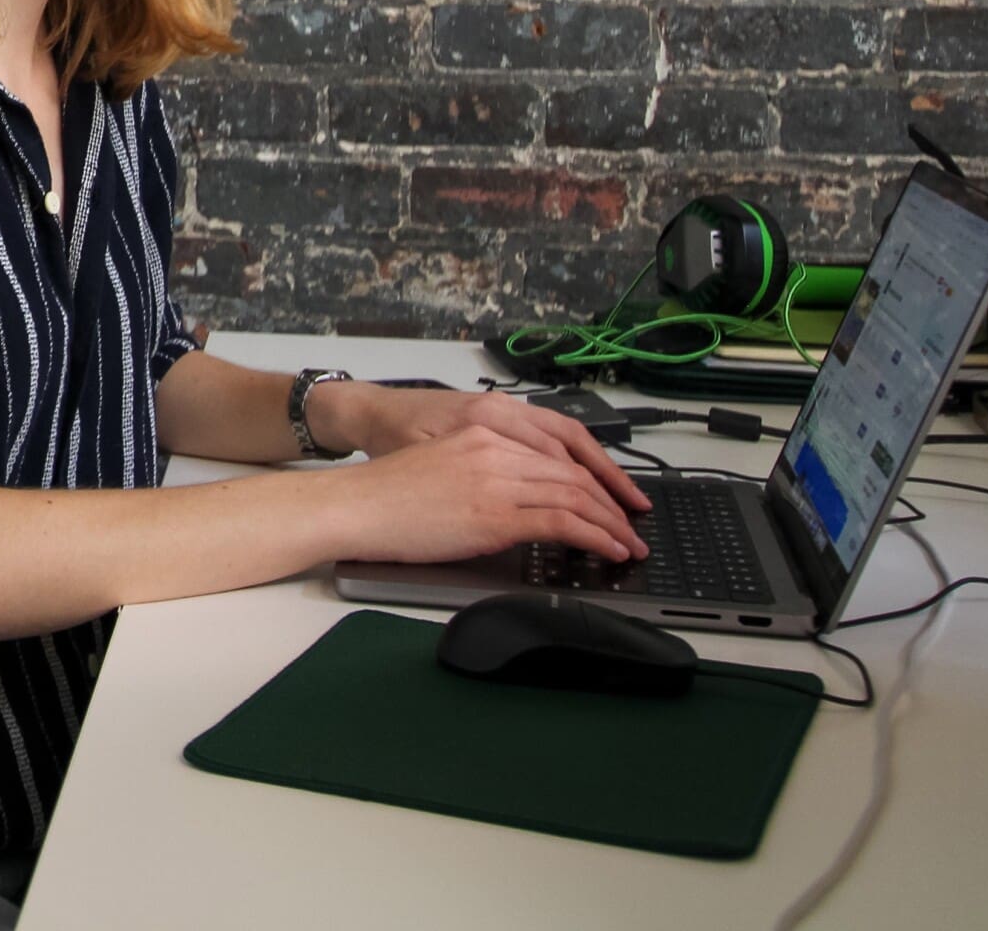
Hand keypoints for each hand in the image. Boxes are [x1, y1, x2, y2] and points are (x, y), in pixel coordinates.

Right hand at [333, 381, 652, 515]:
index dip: (594, 478)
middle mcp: (497, 449)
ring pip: (576, 495)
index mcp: (485, 435)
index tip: (612, 499)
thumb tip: (515, 506)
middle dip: (611, 502)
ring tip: (629, 545)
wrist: (354, 504)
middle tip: (633, 526)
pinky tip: (608, 550)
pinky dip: (594, 537)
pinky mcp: (495, 514)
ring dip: (611, 524)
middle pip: (575, 472)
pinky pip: (562, 522)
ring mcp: (498, 480)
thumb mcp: (442, 470)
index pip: (557, 453)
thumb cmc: (387, 495)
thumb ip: (483, 476)